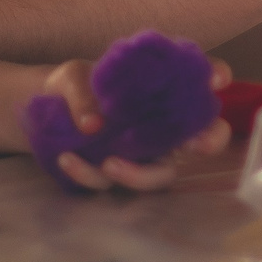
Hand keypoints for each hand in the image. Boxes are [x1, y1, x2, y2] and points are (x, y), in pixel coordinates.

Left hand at [37, 55, 233, 191]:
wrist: (44, 110)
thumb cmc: (73, 86)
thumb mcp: (74, 77)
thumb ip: (83, 93)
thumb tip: (93, 125)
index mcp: (159, 93)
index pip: (198, 81)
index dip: (215, 77)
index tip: (218, 77)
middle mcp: (160, 127)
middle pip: (203, 138)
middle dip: (210, 140)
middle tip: (199, 144)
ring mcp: (142, 154)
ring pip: (160, 174)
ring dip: (140, 175)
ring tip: (109, 164)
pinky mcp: (114, 175)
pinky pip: (111, 184)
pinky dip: (89, 175)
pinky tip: (67, 159)